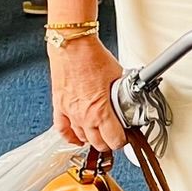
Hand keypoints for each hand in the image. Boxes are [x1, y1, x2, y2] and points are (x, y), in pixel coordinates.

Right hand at [48, 35, 127, 152]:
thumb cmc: (93, 58)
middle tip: (116, 134)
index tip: (126, 136)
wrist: (72, 46)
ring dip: (93, 139)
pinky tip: (78, 139)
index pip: (114, 140)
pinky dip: (71, 137)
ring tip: (101, 133)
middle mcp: (83, 116)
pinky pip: (63, 130)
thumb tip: (132, 100)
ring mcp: (70, 113)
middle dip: (110, 141)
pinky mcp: (59, 106)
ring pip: (82, 138)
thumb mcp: (119, 78)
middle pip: (99, 143)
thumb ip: (124, 95)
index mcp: (100, 111)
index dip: (123, 140)